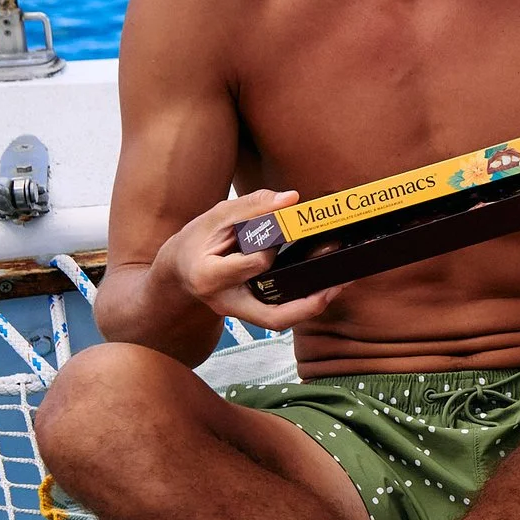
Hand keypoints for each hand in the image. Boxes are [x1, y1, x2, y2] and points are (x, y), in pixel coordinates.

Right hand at [152, 188, 346, 330]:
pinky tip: (325, 284)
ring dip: (313, 305)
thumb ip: (252, 206)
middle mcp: (226, 302)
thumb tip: (291, 199)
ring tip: (340, 283)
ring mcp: (240, 312)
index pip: (252, 265)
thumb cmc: (196, 243)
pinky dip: (304, 302)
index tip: (289, 224)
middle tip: (339, 280)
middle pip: (273, 313)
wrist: (179, 272)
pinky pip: (281, 314)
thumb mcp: (215, 217)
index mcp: (210, 276)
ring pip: (280, 321)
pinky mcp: (251, 312)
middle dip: (310, 300)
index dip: (273, 246)